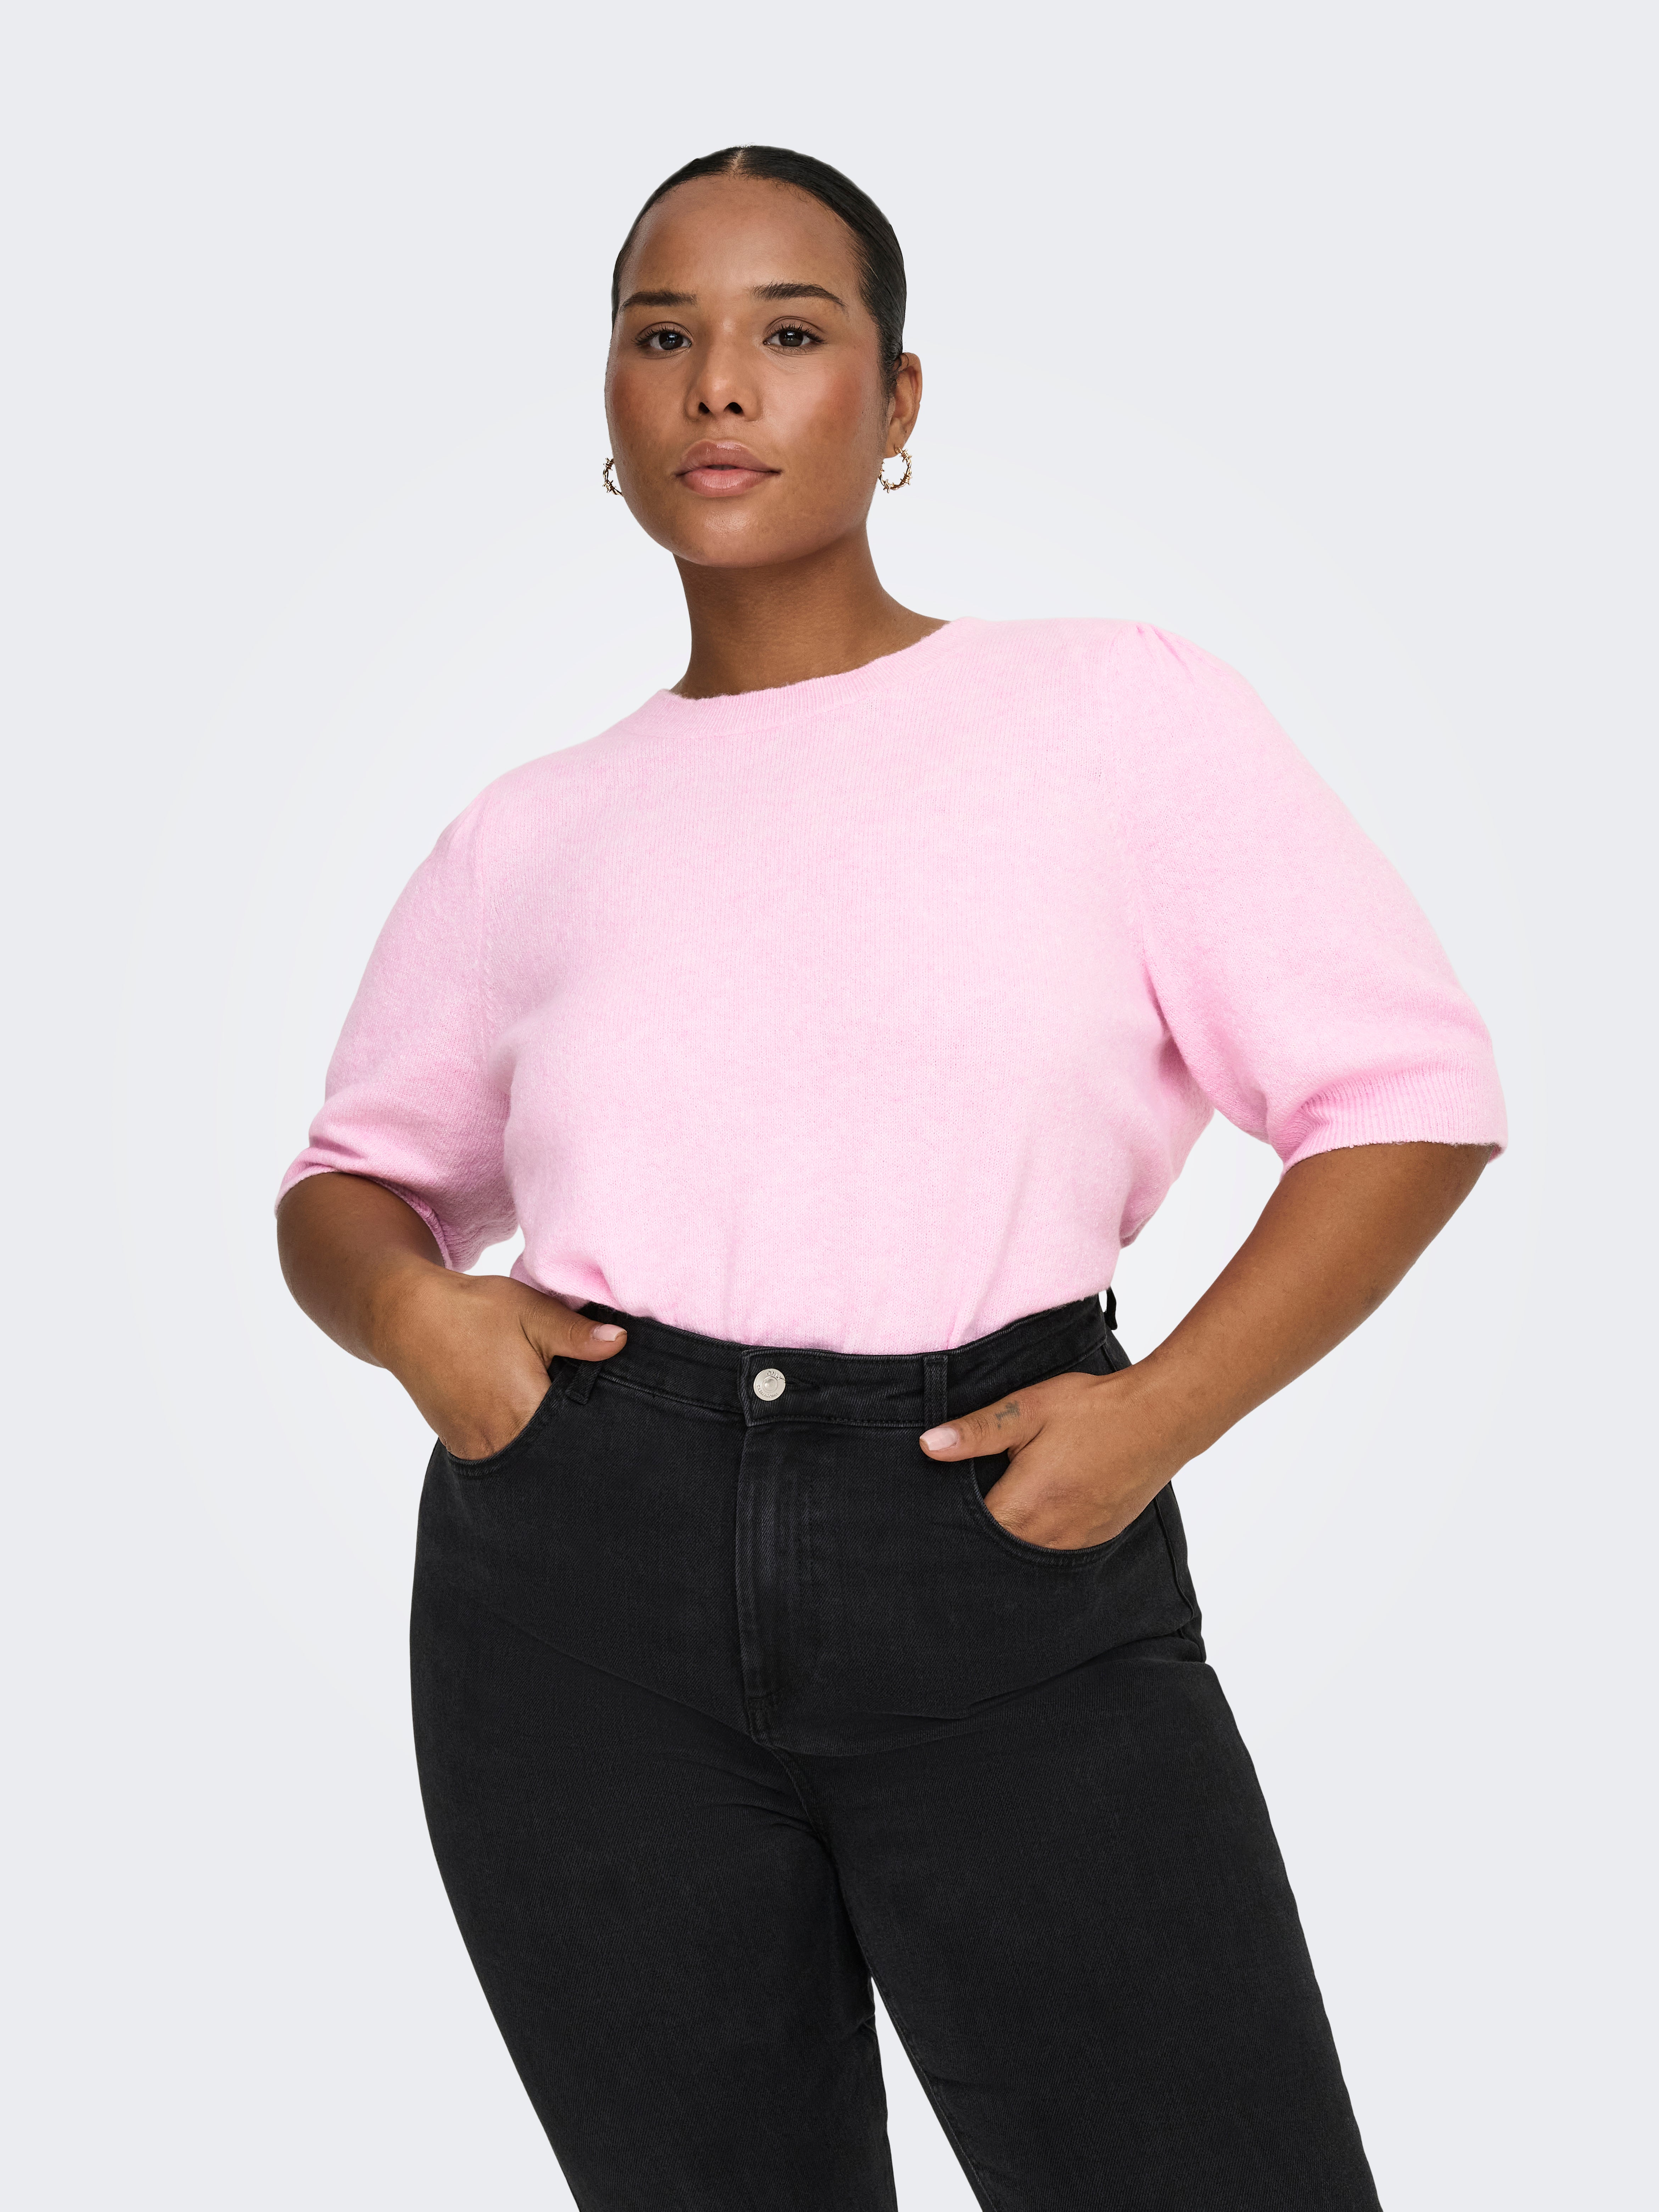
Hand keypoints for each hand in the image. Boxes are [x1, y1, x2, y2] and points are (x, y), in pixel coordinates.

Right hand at [373, 1262, 627, 1459]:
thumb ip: (576, 1334)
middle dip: (577, 1442)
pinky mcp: (463, 1447)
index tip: (619, 1420)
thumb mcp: (530, 1312)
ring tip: (565, 1419)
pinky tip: (533, 1420)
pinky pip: (504, 1456)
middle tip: (599, 1423)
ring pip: (528, 1460)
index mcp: (523, 1410)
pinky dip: (523, 1443)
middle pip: (554, 1457)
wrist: (405, 1318)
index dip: (601, 1429)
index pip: (578, 1438)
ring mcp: (477, 1449)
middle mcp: (499, 1441)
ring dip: (548, 1444)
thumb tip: (620, 1342)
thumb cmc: (471, 1311)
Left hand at [919, 1367, 1183, 1549]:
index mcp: (1025, 1506)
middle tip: (961, 1520)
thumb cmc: (1093, 1410)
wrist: (1161, 1418)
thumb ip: (977, 1431)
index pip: (970, 1538)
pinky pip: (1055, 1551)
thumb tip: (929, 1446)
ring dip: (1008, 1542)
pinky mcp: (1096, 1539)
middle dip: (975, 1540)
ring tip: (997, 1515)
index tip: (933, 1520)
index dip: (948, 1530)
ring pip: (1026, 1556)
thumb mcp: (1029, 1409)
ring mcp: (1076, 1542)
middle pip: (996, 1553)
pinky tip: (1034, 1516)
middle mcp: (1050, 1535)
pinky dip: (1038, 1540)